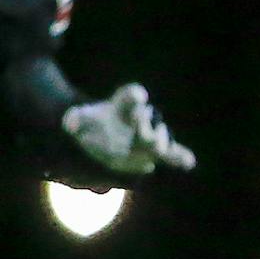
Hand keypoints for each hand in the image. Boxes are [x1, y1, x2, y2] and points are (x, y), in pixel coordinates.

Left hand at [62, 83, 195, 173]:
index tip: (139, 96)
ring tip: (161, 149)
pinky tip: (188, 162)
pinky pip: (171, 154)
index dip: (135, 96)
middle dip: (147, 124)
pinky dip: (180, 157)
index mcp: (122, 105)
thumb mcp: (78, 120)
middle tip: (142, 135)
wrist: (101, 138)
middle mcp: (140, 118)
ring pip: (161, 135)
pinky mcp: (153, 152)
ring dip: (161, 141)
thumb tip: (71, 124)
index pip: (130, 96)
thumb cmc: (91, 125)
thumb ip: (76, 120)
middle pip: (148, 116)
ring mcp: (148, 135)